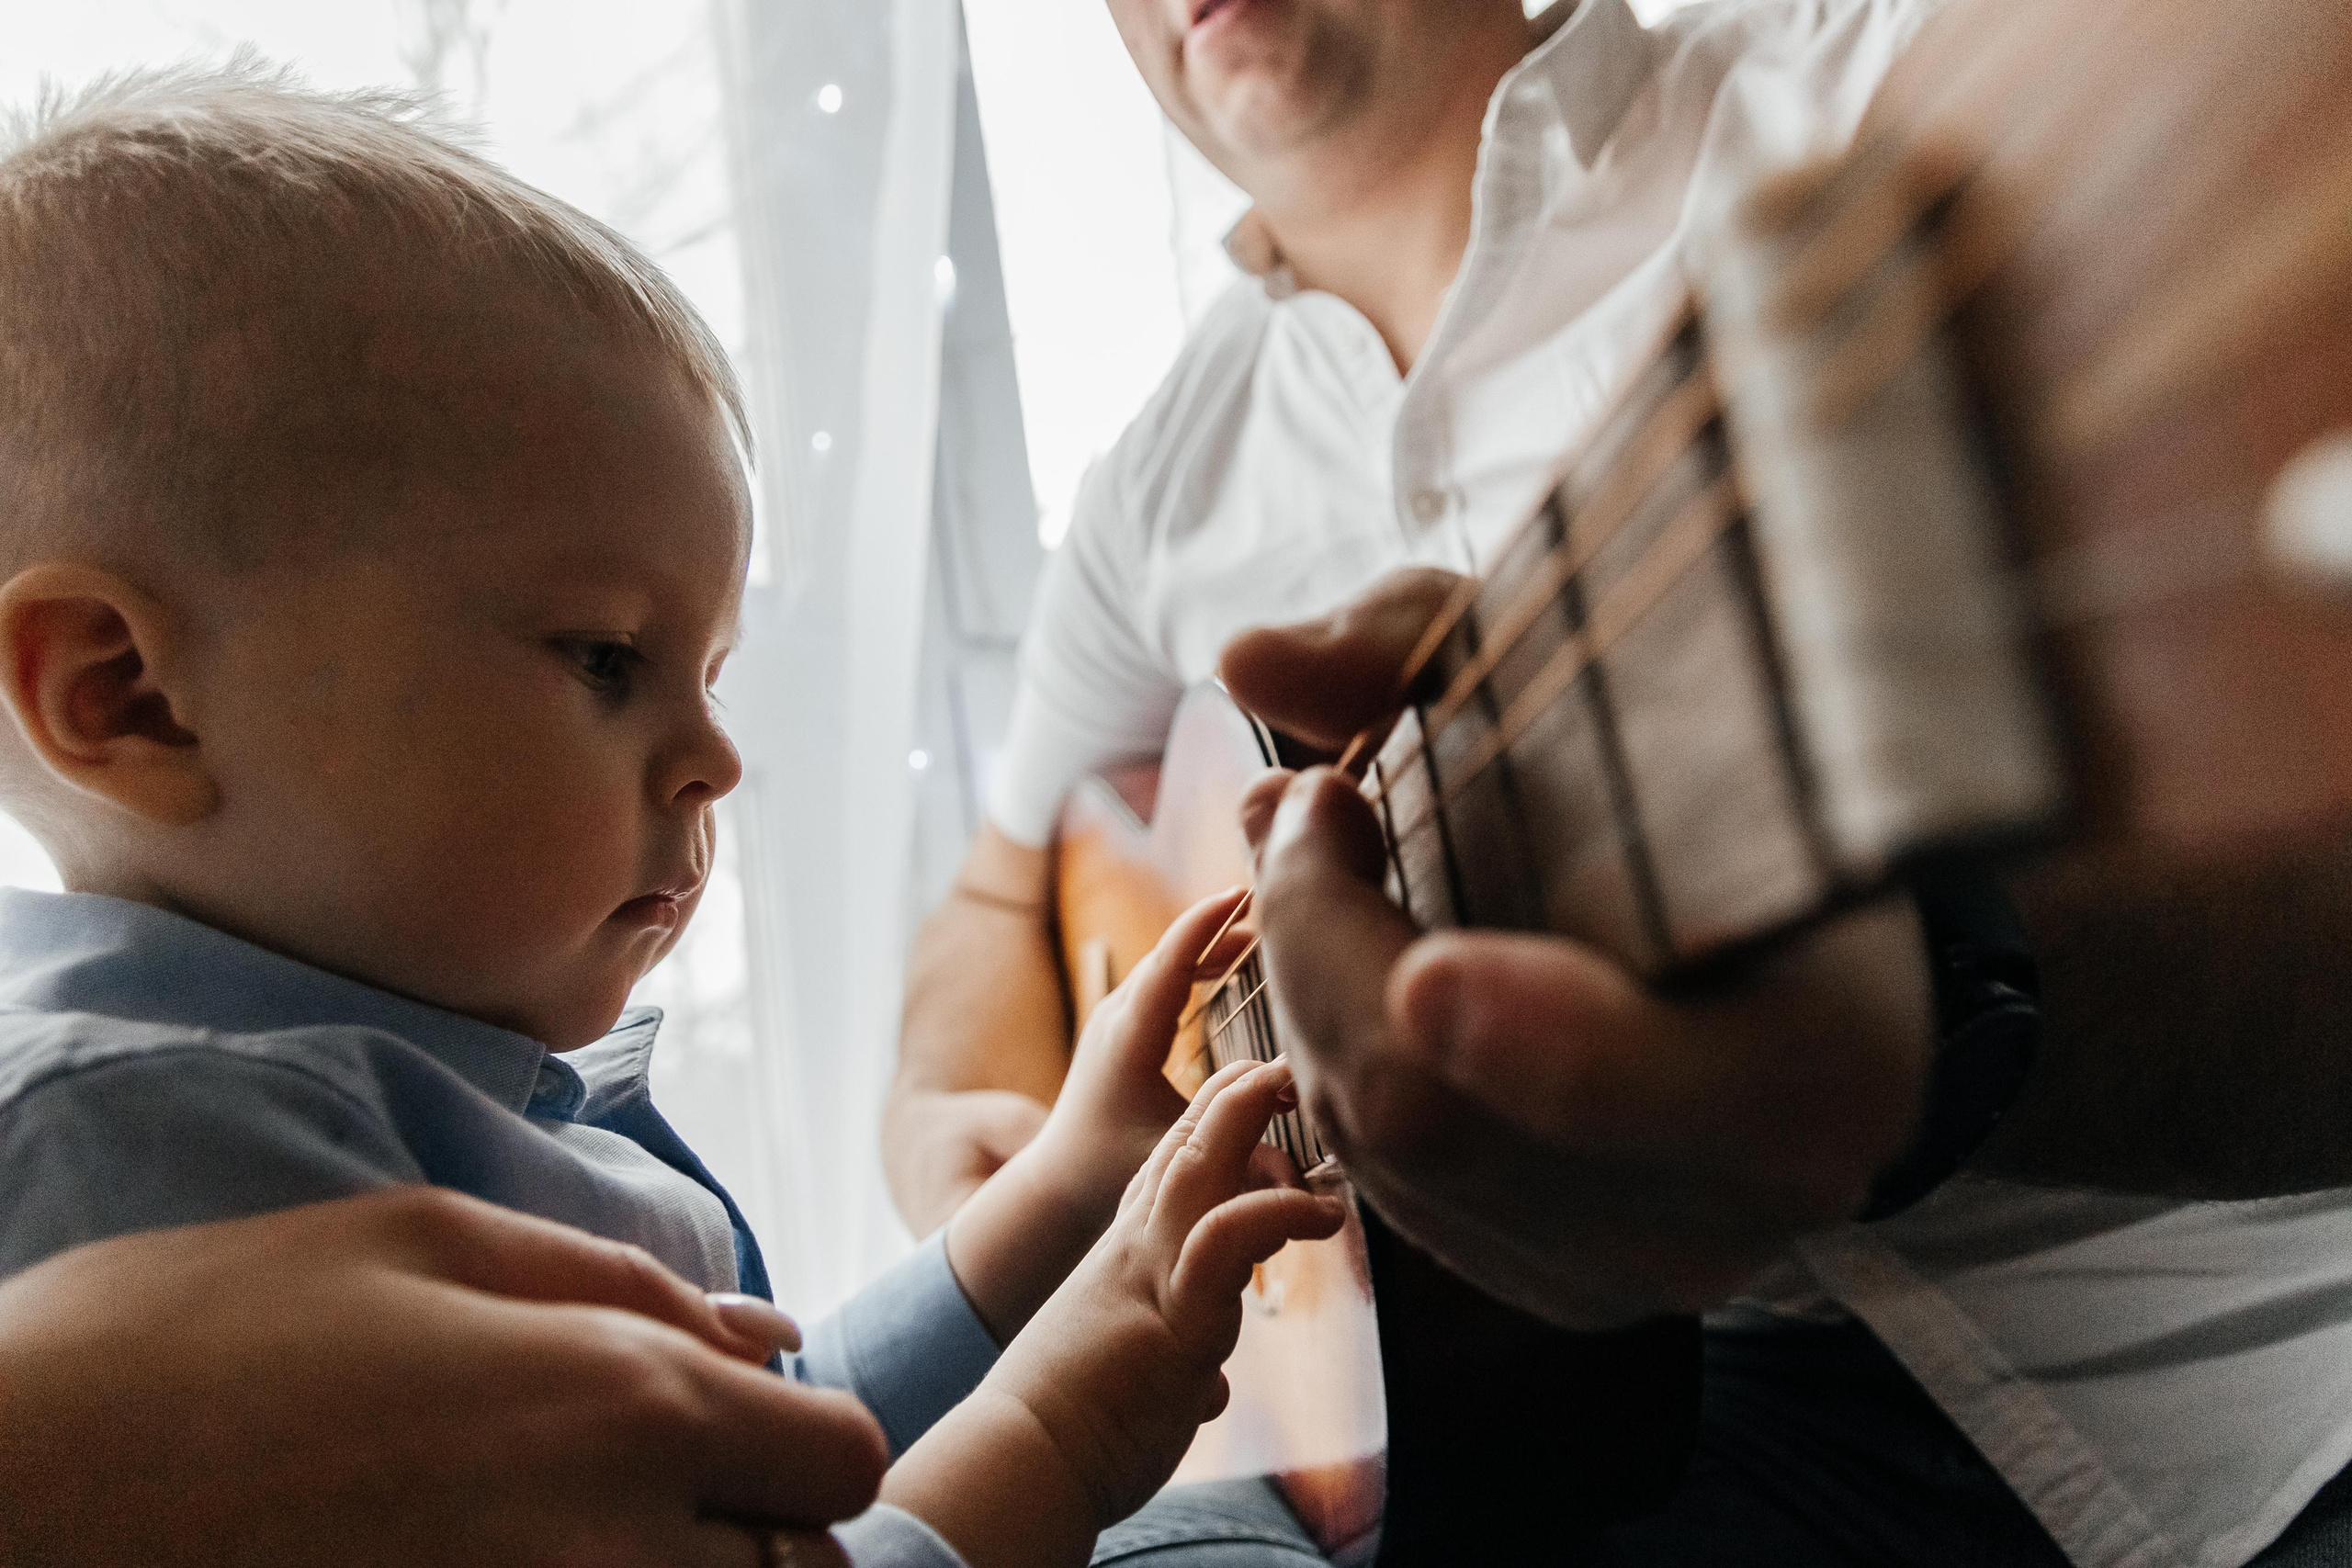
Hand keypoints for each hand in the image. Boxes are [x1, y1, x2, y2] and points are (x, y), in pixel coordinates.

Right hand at [0, 1188, 885, 1567]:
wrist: (5, 1497)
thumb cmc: (197, 1343)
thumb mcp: (416, 1243)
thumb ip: (618, 1288)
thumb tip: (765, 1333)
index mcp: (619, 1404)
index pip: (840, 1457)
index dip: (798, 1443)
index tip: (727, 1435)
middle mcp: (610, 1549)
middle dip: (758, 1536)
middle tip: (661, 1506)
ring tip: (575, 1540)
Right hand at [888, 1060, 1346, 1567]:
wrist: (1021, 1462)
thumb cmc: (1073, 1430)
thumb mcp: (1133, 1377)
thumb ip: (1173, 1366)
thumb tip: (1207, 1391)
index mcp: (1122, 1261)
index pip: (1165, 1172)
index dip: (1205, 1125)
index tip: (1244, 1090)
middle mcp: (1133, 1254)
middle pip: (1180, 1149)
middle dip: (1229, 1099)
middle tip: (1278, 1066)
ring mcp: (1150, 1278)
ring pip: (1198, 1172)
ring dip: (1245, 1124)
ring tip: (1297, 1095)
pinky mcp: (1173, 1318)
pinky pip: (1225, 1240)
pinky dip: (1273, 1213)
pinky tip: (1320, 1212)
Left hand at [945, 890, 1253, 1342]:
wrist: (1056, 1180)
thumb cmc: (1110, 1172)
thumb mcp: (1177, 1160)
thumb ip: (1238, 1152)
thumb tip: (1302, 1156)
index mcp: (1128, 1040)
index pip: (1168, 966)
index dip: (1204, 926)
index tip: (1241, 893)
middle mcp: (1116, 1018)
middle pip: (1170, 952)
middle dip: (1217, 922)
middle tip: (1270, 897)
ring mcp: (1114, 1019)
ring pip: (1165, 962)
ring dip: (1209, 941)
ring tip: (1259, 923)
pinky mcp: (1121, 1027)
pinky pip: (1162, 977)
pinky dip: (1197, 960)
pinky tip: (1232, 958)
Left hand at [1222, 570, 1933, 1328]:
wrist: (1805, 910)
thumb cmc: (1715, 762)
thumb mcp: (1594, 657)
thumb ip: (1423, 644)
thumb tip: (1247, 658)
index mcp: (1818, 1066)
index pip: (1595, 1080)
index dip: (1447, 988)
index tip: (1342, 815)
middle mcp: (1746, 1204)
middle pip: (1423, 1111)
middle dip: (1314, 939)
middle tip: (1307, 806)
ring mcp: (1652, 1267)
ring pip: (1380, 1157)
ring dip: (1310, 994)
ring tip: (1327, 858)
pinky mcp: (1566, 1285)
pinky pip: (1387, 1193)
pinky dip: (1339, 1063)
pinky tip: (1357, 962)